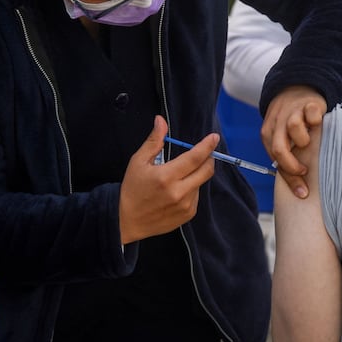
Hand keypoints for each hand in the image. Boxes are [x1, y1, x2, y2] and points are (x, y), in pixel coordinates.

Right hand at [118, 115, 218, 244]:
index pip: (195, 158)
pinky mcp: (188, 214)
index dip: (207, 146)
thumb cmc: (132, 189)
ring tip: (178, 176)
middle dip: (209, 158)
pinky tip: (177, 190)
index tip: (214, 137)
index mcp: (166, 177)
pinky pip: (197, 195)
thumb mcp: (138, 162)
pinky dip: (192, 188)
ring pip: (201, 182)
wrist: (127, 221)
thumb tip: (161, 120)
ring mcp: (185, 205)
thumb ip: (153, 141)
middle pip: (206, 170)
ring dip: (196, 174)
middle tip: (204, 153)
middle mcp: (179, 192)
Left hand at [261, 86, 325, 198]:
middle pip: (279, 147)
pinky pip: (312, 114)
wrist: (296, 88)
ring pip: (293, 128)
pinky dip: (316, 120)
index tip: (303, 192)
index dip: (289, 178)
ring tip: (310, 142)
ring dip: (303, 139)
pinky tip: (319, 125)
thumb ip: (285, 155)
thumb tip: (297, 187)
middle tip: (304, 171)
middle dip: (292, 165)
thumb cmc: (291, 120)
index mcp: (269, 133)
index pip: (276, 159)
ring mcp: (293, 111)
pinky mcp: (309, 103)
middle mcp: (278, 122)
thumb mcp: (282, 136)